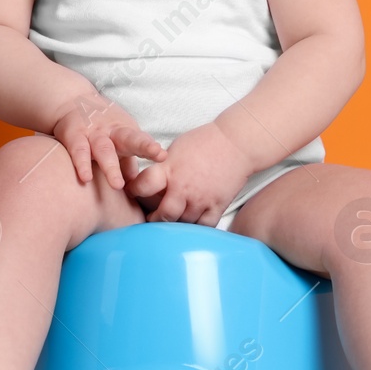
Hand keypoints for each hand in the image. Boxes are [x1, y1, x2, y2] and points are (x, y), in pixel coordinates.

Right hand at [50, 91, 165, 190]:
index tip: (163, 156)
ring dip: (111, 167)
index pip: (141, 140)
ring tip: (117, 185)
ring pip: (104, 149)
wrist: (71, 99)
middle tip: (156, 154)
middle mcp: (112, 131)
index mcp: (125, 132)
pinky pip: (78, 151)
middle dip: (143, 146)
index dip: (151, 147)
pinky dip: (82, 164)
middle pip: (128, 139)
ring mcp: (93, 133)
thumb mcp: (118, 141)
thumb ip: (128, 164)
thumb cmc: (100, 127)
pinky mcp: (74, 135)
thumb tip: (139, 187)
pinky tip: (86, 178)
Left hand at [125, 120, 256, 227]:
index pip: (142, 186)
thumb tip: (150, 182)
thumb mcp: (176, 148)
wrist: (237, 143)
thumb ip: (163, 167)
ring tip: (172, 220)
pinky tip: (192, 223)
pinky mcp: (217, 206)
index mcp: (169, 169)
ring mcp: (201, 199)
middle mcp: (183, 187)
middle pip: (163, 215)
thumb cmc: (204, 141)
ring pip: (183, 224)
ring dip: (176, 224)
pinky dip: (197, 227)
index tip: (134, 193)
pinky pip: (203, 226)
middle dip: (155, 219)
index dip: (134, 191)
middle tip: (153, 218)